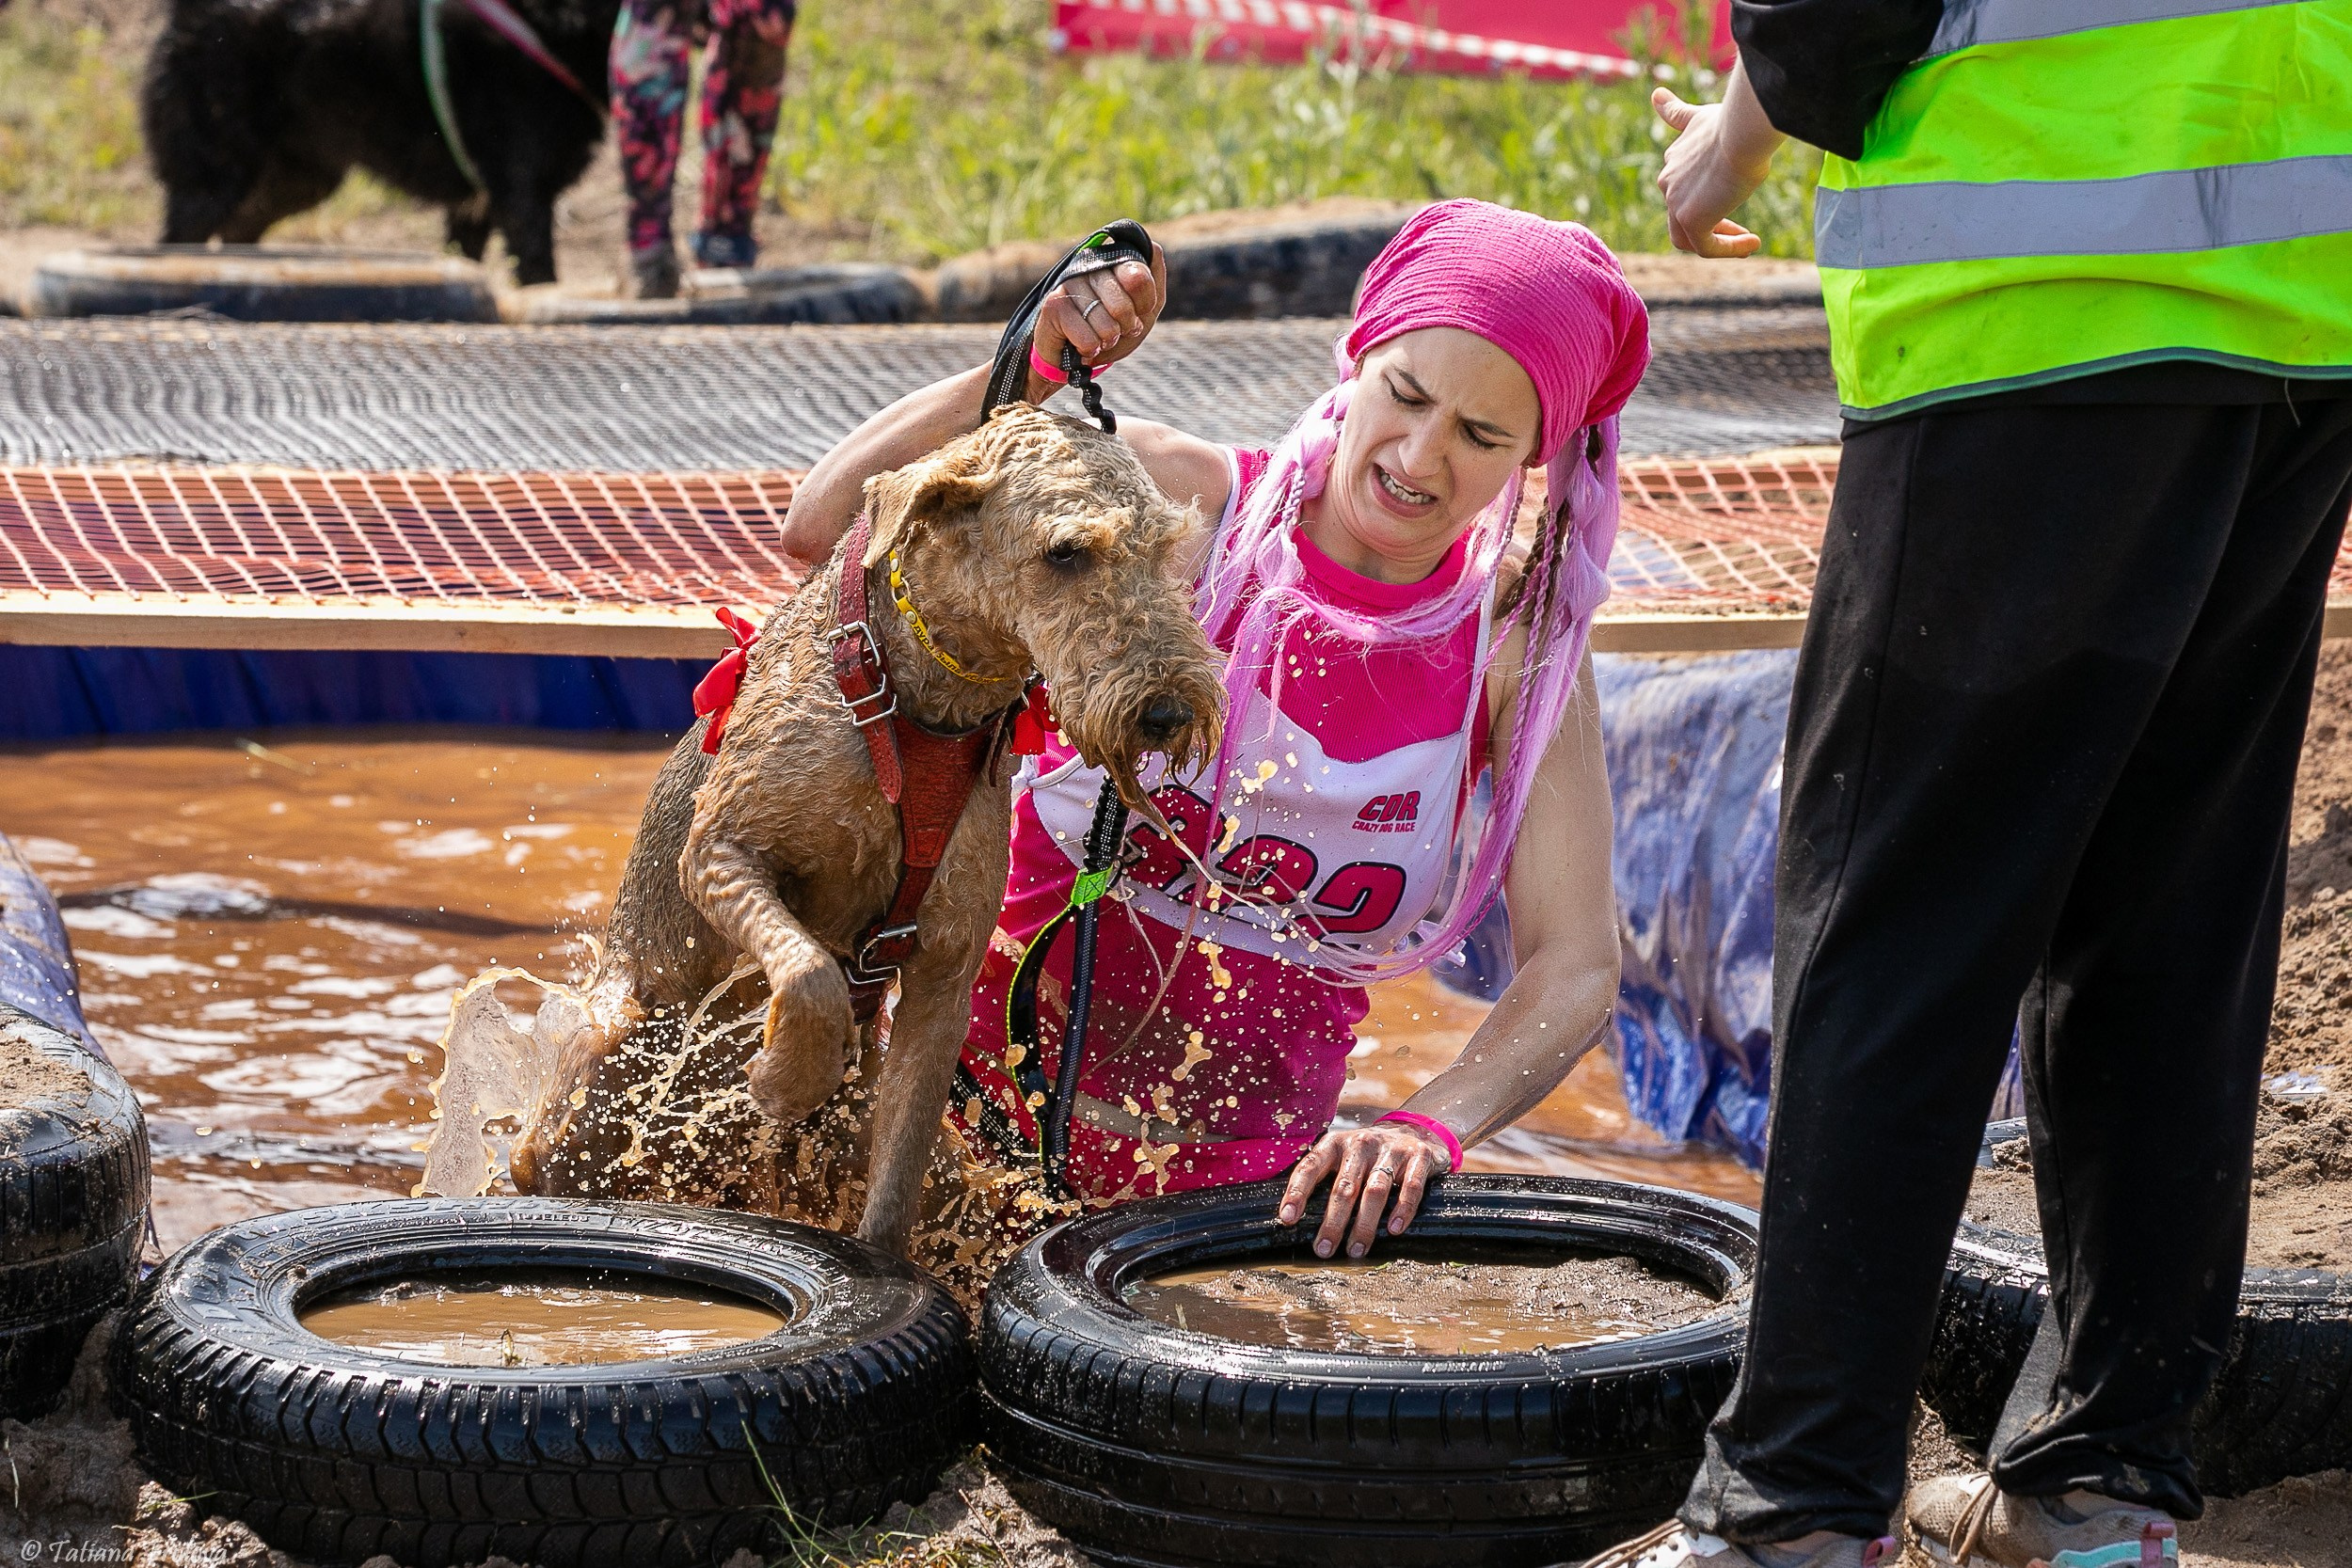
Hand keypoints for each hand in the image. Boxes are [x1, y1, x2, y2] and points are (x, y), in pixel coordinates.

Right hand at [1026, 243, 1167, 401]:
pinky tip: (1082, 343)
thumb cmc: (1113, 327)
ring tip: (1098, 336)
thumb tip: (1153, 247)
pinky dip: (1090, 349)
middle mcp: (1089, 264)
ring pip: (1106, 326)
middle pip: (1122, 306)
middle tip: (1116, 327)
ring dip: (1107, 340)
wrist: (1076, 354)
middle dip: (1125, 327)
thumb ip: (1153, 279)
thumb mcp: (1143, 308)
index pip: (1139, 278)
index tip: (1137, 310)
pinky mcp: (1054, 304)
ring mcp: (1070, 282)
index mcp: (1113, 259)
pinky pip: (1087, 339)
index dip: (1145, 304)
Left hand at [1277, 1119, 1453, 1258]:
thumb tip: (1295, 1218)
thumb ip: (1325, 1179)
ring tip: (1356, 1250)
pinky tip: (1394, 1230)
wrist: (1415, 1131)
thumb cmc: (1369, 1156)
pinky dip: (1403, 1209)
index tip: (1288, 1218)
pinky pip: (1410, 1186)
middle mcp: (1362, 1143)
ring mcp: (1392, 1149)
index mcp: (1336, 1144)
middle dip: (1333, 1222)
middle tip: (1324, 1249)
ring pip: (1375, 1190)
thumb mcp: (1343, 1157)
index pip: (1311, 1167)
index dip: (1297, 1192)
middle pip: (1345, 1187)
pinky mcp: (1419, 1157)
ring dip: (1364, 1224)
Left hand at [1650, 64, 1783, 258]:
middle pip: (1682, 217)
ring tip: (1747, 241)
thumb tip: (1655, 93)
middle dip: (1712, 225)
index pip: (1682, 190)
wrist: (1741, 130)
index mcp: (1672, 162)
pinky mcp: (1691, 219)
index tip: (1734, 202)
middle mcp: (1668, 182)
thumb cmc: (1731, 121)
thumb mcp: (1700, 115)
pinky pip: (1707, 247)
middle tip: (1742, 231)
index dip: (1707, 200)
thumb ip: (1677, 113)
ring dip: (1719, 241)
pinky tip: (1753, 243)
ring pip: (1689, 237)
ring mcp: (1676, 202)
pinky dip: (1729, 249)